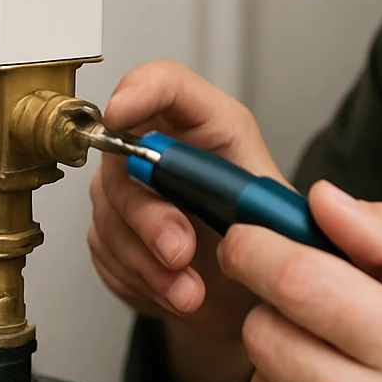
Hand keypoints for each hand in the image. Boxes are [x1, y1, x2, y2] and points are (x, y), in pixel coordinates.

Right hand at [87, 61, 281, 335]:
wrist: (243, 297)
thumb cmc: (263, 244)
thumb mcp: (275, 216)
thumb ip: (255, 203)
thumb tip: (240, 198)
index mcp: (209, 125)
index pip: (165, 83)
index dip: (138, 90)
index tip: (121, 114)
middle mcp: (162, 148)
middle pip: (124, 156)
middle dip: (149, 215)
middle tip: (180, 253)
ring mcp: (128, 186)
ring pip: (111, 211)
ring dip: (149, 262)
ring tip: (190, 291)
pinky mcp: (109, 227)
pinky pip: (106, 250)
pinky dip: (141, 279)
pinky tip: (173, 289)